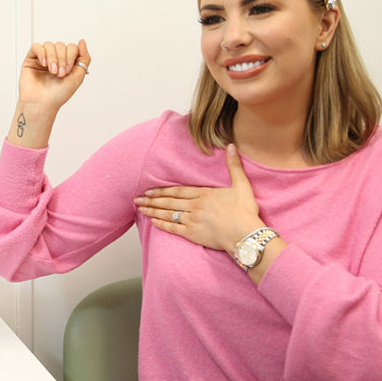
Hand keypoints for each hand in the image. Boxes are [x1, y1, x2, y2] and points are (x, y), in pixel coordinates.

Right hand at [17, 39, 90, 111]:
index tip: (67, 71)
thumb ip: (84, 58)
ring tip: (51, 71)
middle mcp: (55, 59)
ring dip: (52, 57)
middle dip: (62, 59)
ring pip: (49, 45)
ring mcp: (43, 58)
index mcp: (66, 62)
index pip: (72, 48)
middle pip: (61, 45)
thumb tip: (82, 41)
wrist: (42, 103)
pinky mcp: (31, 59)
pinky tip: (43, 64)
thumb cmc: (58, 94)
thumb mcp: (78, 76)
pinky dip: (41, 53)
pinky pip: (36, 46)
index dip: (71, 56)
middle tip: (59, 73)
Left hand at [134, 144, 263, 252]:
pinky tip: (153, 222)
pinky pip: (173, 229)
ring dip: (153, 211)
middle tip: (137, 199)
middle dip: (151, 200)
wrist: (245, 234)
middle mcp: (194, 206)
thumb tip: (230, 146)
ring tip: (140, 209)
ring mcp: (192, 220)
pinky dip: (162, 225)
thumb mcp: (241, 185)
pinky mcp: (193, 234)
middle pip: (169, 202)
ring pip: (168, 214)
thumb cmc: (245, 211)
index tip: (149, 190)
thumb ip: (234, 166)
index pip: (178, 191)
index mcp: (204, 194)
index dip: (162, 190)